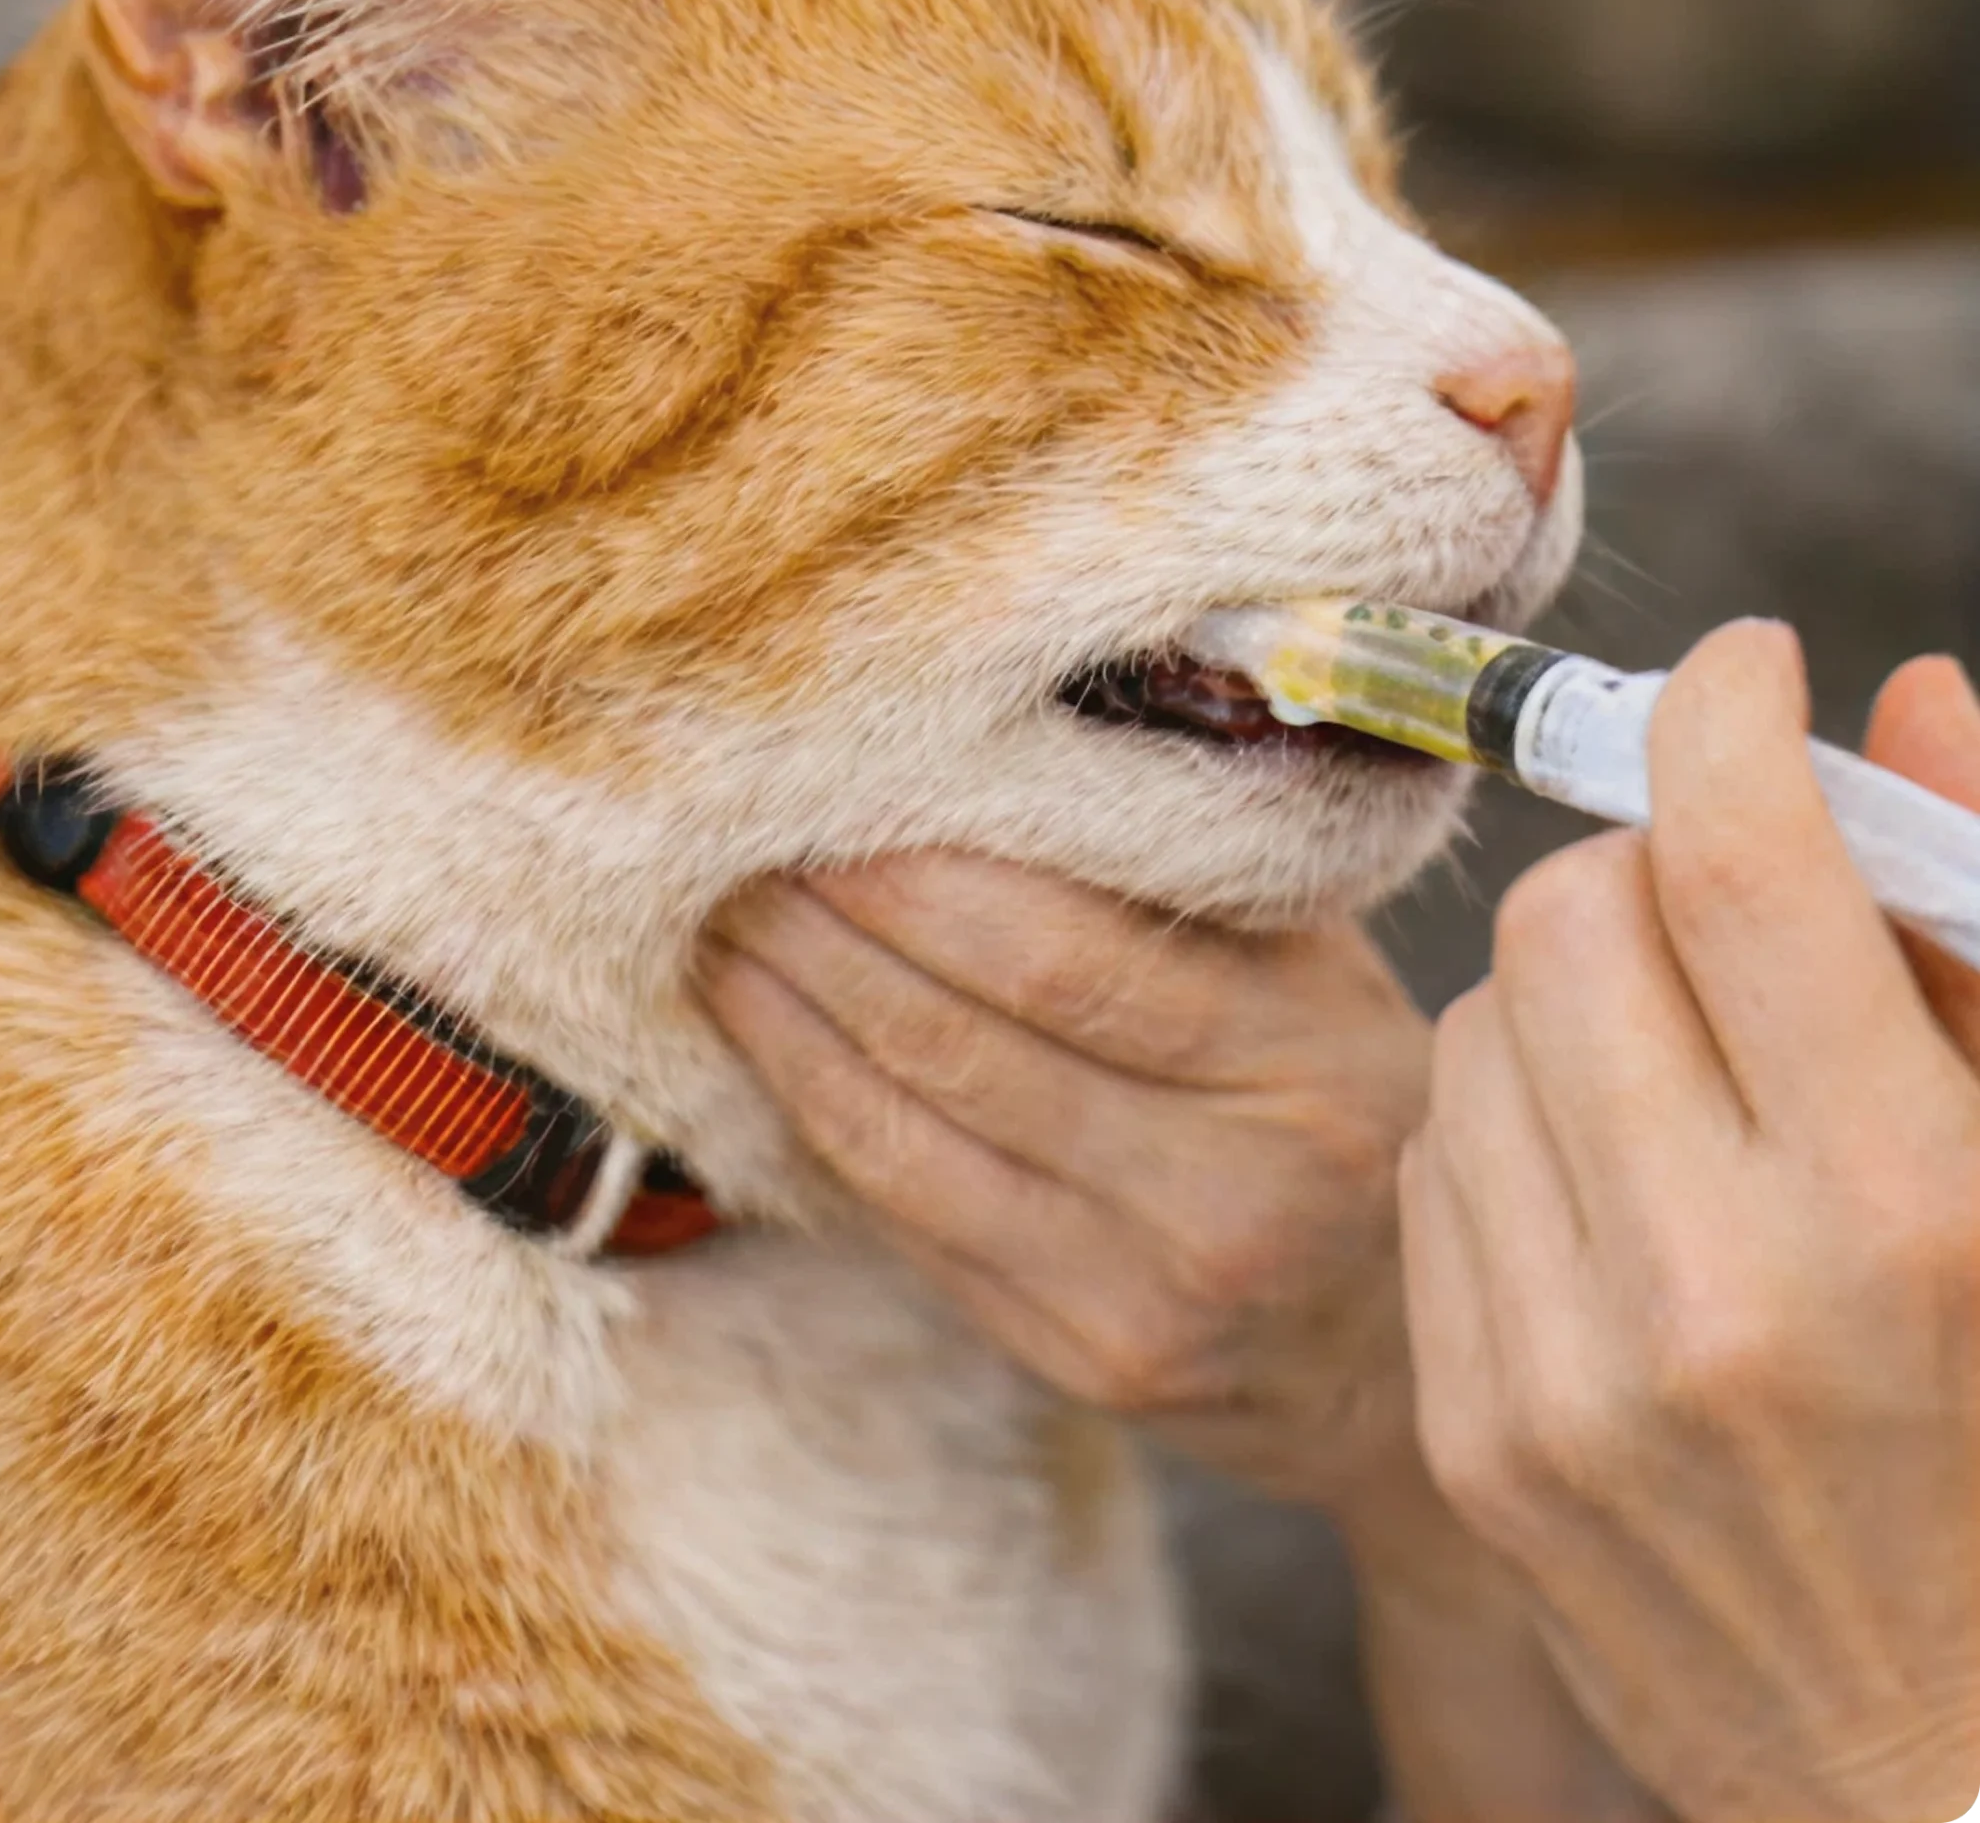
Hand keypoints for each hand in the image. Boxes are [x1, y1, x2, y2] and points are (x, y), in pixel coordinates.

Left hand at [701, 857, 1428, 1503]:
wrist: (1399, 1355)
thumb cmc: (1348, 1110)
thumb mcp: (1327, 979)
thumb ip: (1200, 882)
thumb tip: (1012, 758)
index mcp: (1306, 1057)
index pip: (1065, 954)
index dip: (920, 874)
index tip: (834, 791)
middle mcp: (1231, 1187)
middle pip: (965, 1037)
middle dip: (827, 929)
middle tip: (738, 842)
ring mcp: (1146, 1294)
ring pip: (908, 1134)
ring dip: (788, 1019)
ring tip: (723, 930)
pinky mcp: (1079, 1364)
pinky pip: (910, 1220)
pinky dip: (819, 1117)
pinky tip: (768, 1044)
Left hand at [1401, 628, 1979, 1822]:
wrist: (1940, 1768)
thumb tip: (1917, 695)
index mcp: (1905, 1209)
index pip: (1742, 869)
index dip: (1727, 716)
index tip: (1742, 671)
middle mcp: (1715, 1289)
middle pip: (1572, 920)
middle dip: (1648, 868)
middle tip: (1727, 909)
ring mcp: (1568, 1372)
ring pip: (1478, 1025)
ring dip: (1574, 996)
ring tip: (1684, 1066)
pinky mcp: (1478, 1427)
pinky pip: (1435, 1162)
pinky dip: (1514, 1123)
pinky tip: (1617, 1178)